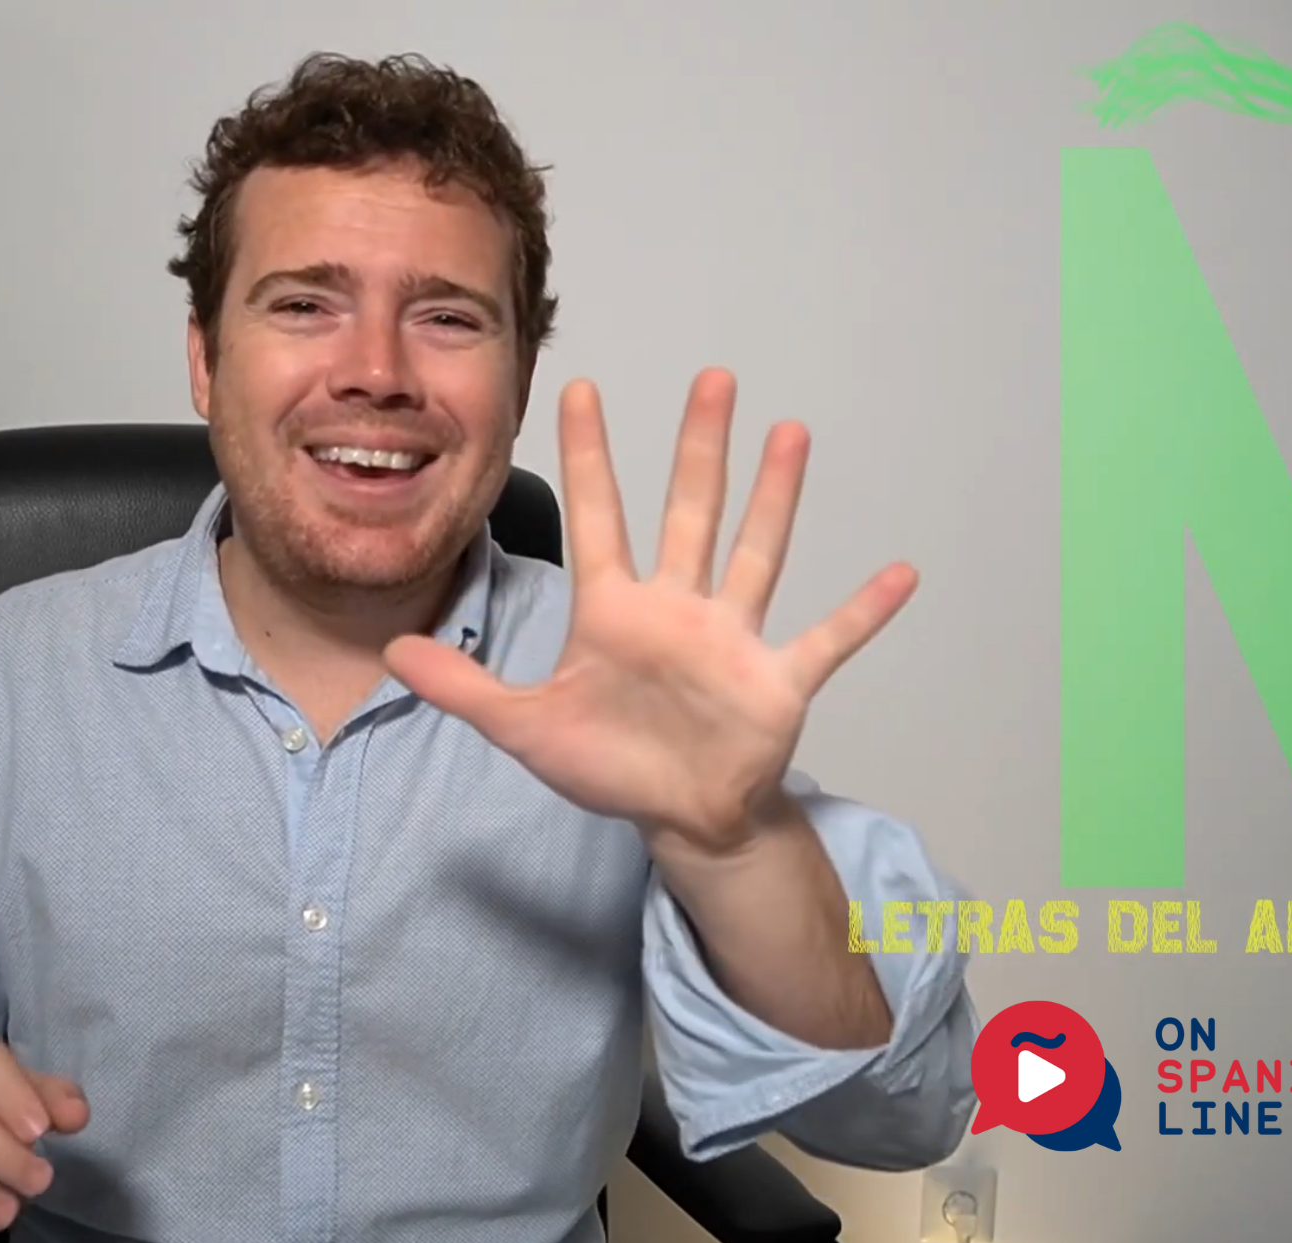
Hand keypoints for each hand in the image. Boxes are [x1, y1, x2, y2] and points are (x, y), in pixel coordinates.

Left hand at [384, 367, 916, 854]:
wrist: (678, 817)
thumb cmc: (610, 765)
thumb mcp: (525, 729)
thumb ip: (465, 687)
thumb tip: (391, 653)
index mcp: (614, 611)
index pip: (597, 515)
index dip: (587, 455)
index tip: (577, 387)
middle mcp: (677, 607)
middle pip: (688, 511)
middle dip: (698, 447)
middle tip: (713, 377)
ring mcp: (732, 639)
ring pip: (756, 552)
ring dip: (776, 496)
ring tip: (791, 432)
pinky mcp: (776, 680)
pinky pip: (827, 639)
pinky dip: (862, 611)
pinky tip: (899, 573)